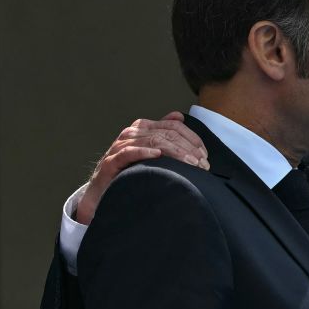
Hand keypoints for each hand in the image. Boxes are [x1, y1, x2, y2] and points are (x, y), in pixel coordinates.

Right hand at [76, 111, 208, 224]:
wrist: (103, 192)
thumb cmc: (130, 170)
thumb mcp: (150, 150)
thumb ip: (163, 132)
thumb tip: (179, 115)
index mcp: (143, 127)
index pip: (173, 126)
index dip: (192, 138)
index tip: (204, 155)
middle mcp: (132, 133)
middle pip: (167, 133)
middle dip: (188, 148)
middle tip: (202, 164)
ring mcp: (120, 145)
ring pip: (153, 141)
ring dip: (175, 152)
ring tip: (190, 164)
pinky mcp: (111, 161)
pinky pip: (129, 152)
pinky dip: (145, 152)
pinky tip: (158, 156)